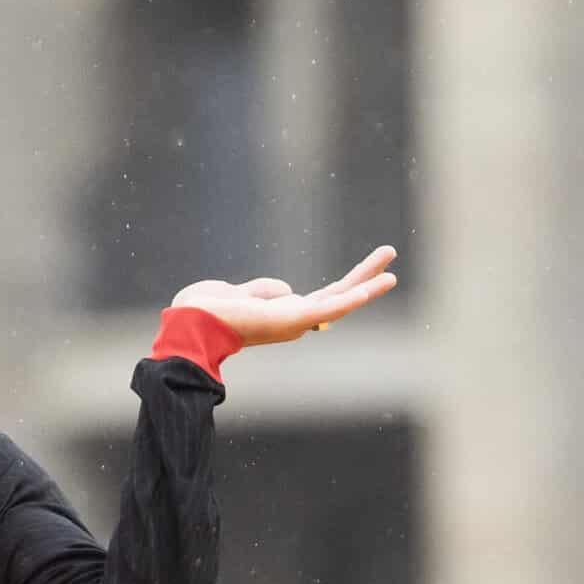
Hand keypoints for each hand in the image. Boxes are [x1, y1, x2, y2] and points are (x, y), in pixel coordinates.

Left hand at [170, 246, 398, 346]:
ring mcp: (295, 321)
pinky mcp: (296, 319)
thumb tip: (287, 290)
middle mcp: (291, 321)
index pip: (316, 301)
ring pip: (340, 299)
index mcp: (278, 316)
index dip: (339, 290)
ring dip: (369, 282)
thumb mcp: (238, 293)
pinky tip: (379, 285)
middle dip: (363, 278)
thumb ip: (264, 290)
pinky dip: (356, 297)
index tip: (360, 280)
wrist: (190, 323)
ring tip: (393, 266)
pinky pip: (332, 307)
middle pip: (336, 297)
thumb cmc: (205, 311)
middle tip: (389, 260)